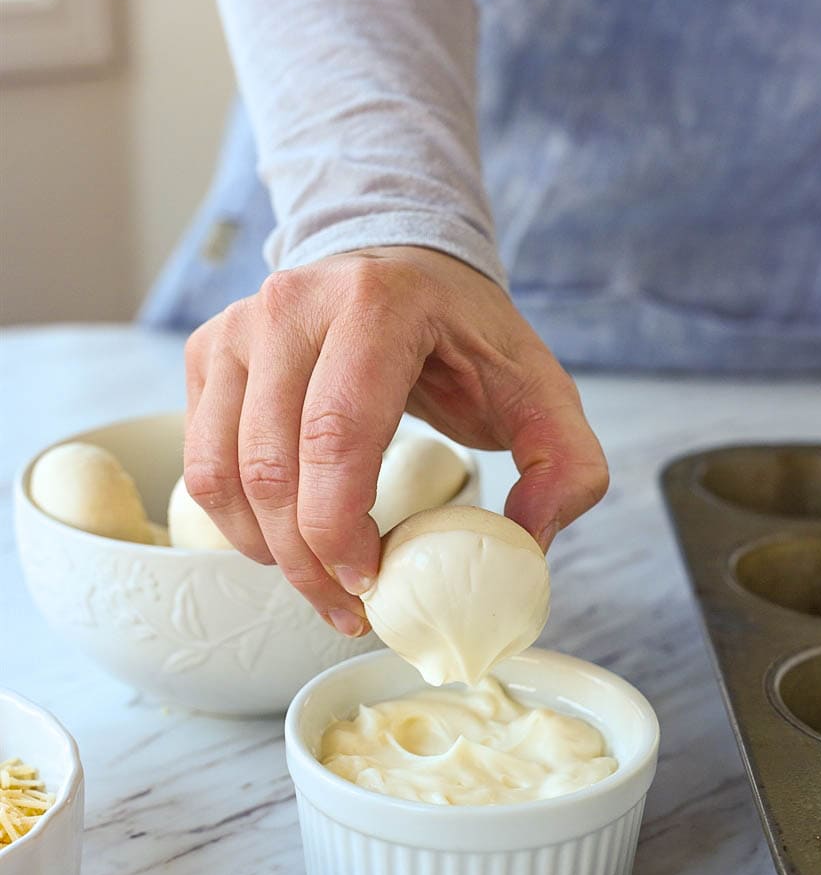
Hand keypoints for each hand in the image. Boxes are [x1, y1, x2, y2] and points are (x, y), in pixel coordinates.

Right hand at [183, 247, 607, 634]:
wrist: (402, 266)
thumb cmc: (464, 337)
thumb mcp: (540, 391)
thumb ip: (566, 468)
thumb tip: (527, 543)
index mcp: (377, 305)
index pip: (335, 434)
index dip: (340, 528)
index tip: (368, 584)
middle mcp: (292, 306)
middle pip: (271, 467)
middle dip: (306, 562)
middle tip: (349, 608)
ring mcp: (239, 327)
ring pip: (221, 473)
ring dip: (266, 552)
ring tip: (318, 582)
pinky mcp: (210, 353)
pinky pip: (200, 463)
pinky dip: (236, 521)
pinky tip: (283, 540)